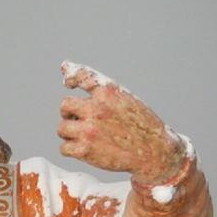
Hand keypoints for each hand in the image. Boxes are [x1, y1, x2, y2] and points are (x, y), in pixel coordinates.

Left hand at [57, 62, 185, 184]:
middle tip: (84, 121)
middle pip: (65, 106)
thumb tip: (63, 65)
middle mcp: (96, 108)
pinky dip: (72, 150)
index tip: (69, 84)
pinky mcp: (85, 150)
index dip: (72, 78)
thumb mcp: (123, 96)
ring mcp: (89, 129)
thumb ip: (94, 82)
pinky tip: (87, 149)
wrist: (154, 150)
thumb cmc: (138, 122)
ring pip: (62, 128)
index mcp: (108, 91)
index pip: (81, 76)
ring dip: (71, 133)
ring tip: (88, 136)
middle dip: (71, 114)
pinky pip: (64, 148)